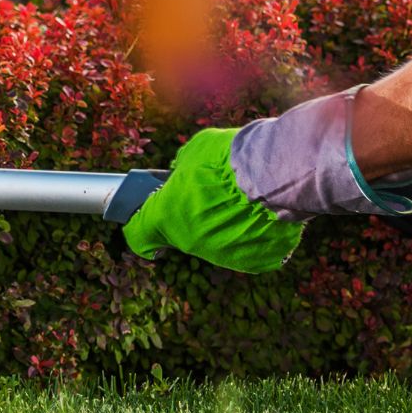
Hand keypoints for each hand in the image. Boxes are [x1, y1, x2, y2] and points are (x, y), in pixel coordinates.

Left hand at [120, 126, 303, 273]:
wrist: (273, 172)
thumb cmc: (227, 157)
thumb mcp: (194, 151)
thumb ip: (182, 166)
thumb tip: (181, 170)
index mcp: (166, 217)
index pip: (138, 235)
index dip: (140, 224)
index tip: (148, 217)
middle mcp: (190, 243)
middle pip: (182, 234)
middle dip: (190, 215)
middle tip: (208, 193)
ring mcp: (222, 256)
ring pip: (215, 242)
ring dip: (221, 224)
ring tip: (242, 198)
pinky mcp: (254, 261)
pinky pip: (247, 248)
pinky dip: (251, 234)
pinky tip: (262, 212)